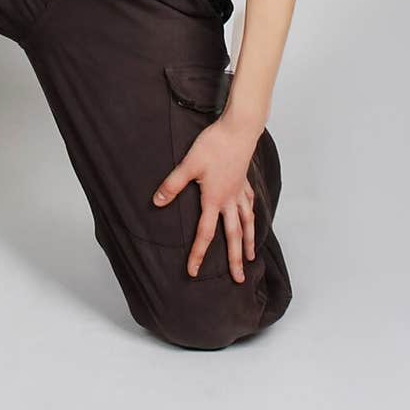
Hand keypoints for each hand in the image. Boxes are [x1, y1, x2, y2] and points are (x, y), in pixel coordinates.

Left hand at [152, 116, 258, 282]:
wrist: (238, 129)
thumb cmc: (213, 145)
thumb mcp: (188, 164)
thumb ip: (173, 185)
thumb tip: (157, 202)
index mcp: (214, 199)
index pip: (205, 234)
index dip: (198, 254)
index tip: (193, 272)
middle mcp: (229, 200)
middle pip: (233, 236)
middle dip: (234, 259)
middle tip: (239, 280)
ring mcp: (240, 191)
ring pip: (247, 223)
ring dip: (250, 242)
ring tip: (252, 257)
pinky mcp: (244, 181)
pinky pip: (250, 204)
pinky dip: (252, 215)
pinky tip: (252, 219)